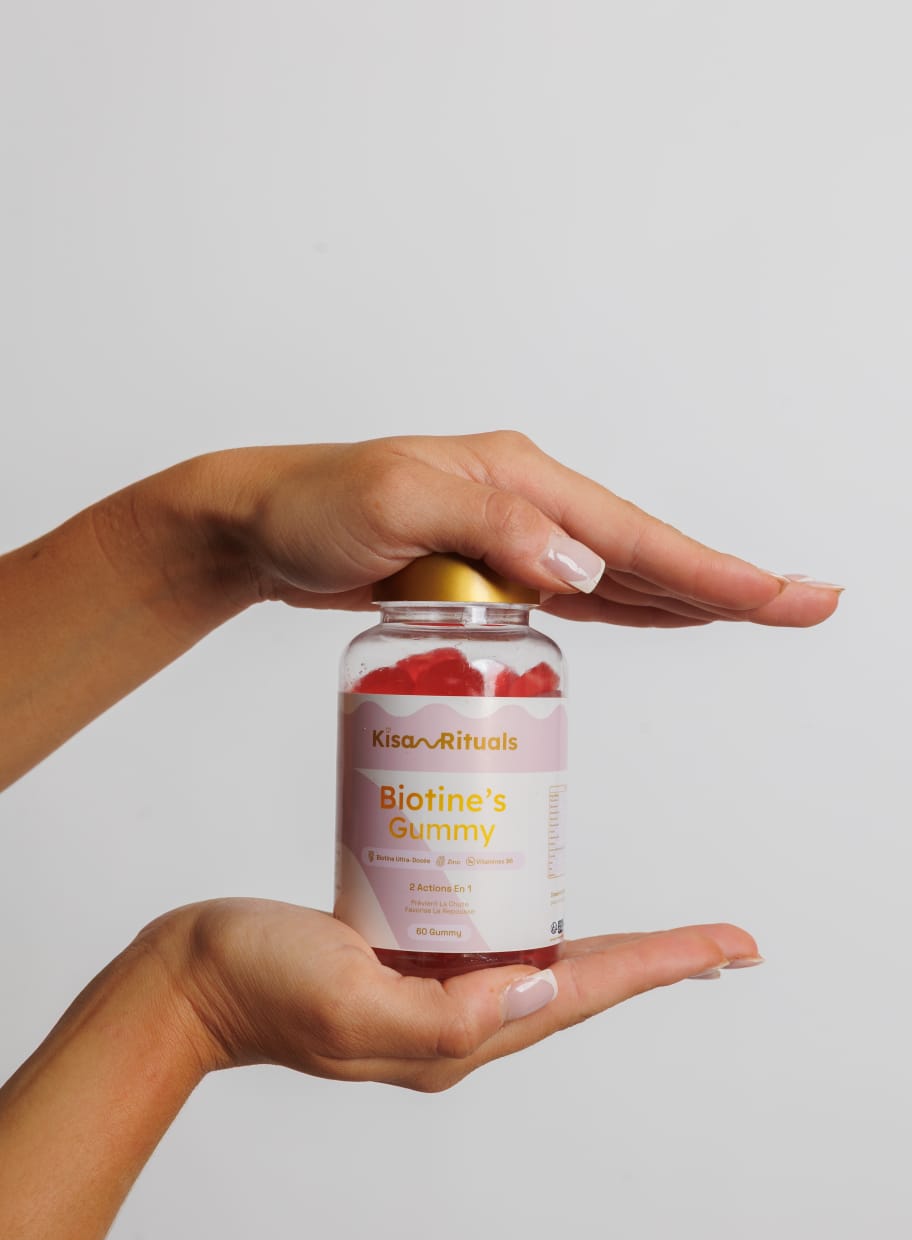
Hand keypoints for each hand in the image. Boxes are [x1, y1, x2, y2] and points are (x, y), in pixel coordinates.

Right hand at [145, 898, 762, 1091]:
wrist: (190, 978)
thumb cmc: (258, 983)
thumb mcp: (347, 1000)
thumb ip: (444, 1013)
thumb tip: (537, 989)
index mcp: (456, 1032)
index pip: (582, 993)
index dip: (661, 965)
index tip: (730, 946)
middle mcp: (456, 1015)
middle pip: (576, 981)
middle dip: (651, 963)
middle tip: (716, 940)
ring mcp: (431, 987)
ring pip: (535, 956)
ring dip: (597, 941)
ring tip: (652, 927)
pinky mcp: (403, 954)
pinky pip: (482, 932)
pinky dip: (521, 907)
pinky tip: (528, 879)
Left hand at [208, 431, 841, 625]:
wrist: (259, 525)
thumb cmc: (312, 504)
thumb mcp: (395, 502)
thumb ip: (489, 529)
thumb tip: (582, 572)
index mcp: (519, 480)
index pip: (634, 537)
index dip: (712, 573)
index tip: (782, 595)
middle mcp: (527, 507)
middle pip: (646, 555)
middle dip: (725, 583)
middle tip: (805, 604)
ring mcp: (511, 542)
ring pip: (619, 577)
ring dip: (685, 598)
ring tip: (756, 612)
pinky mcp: (489, 578)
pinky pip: (575, 600)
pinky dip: (626, 611)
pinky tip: (660, 620)